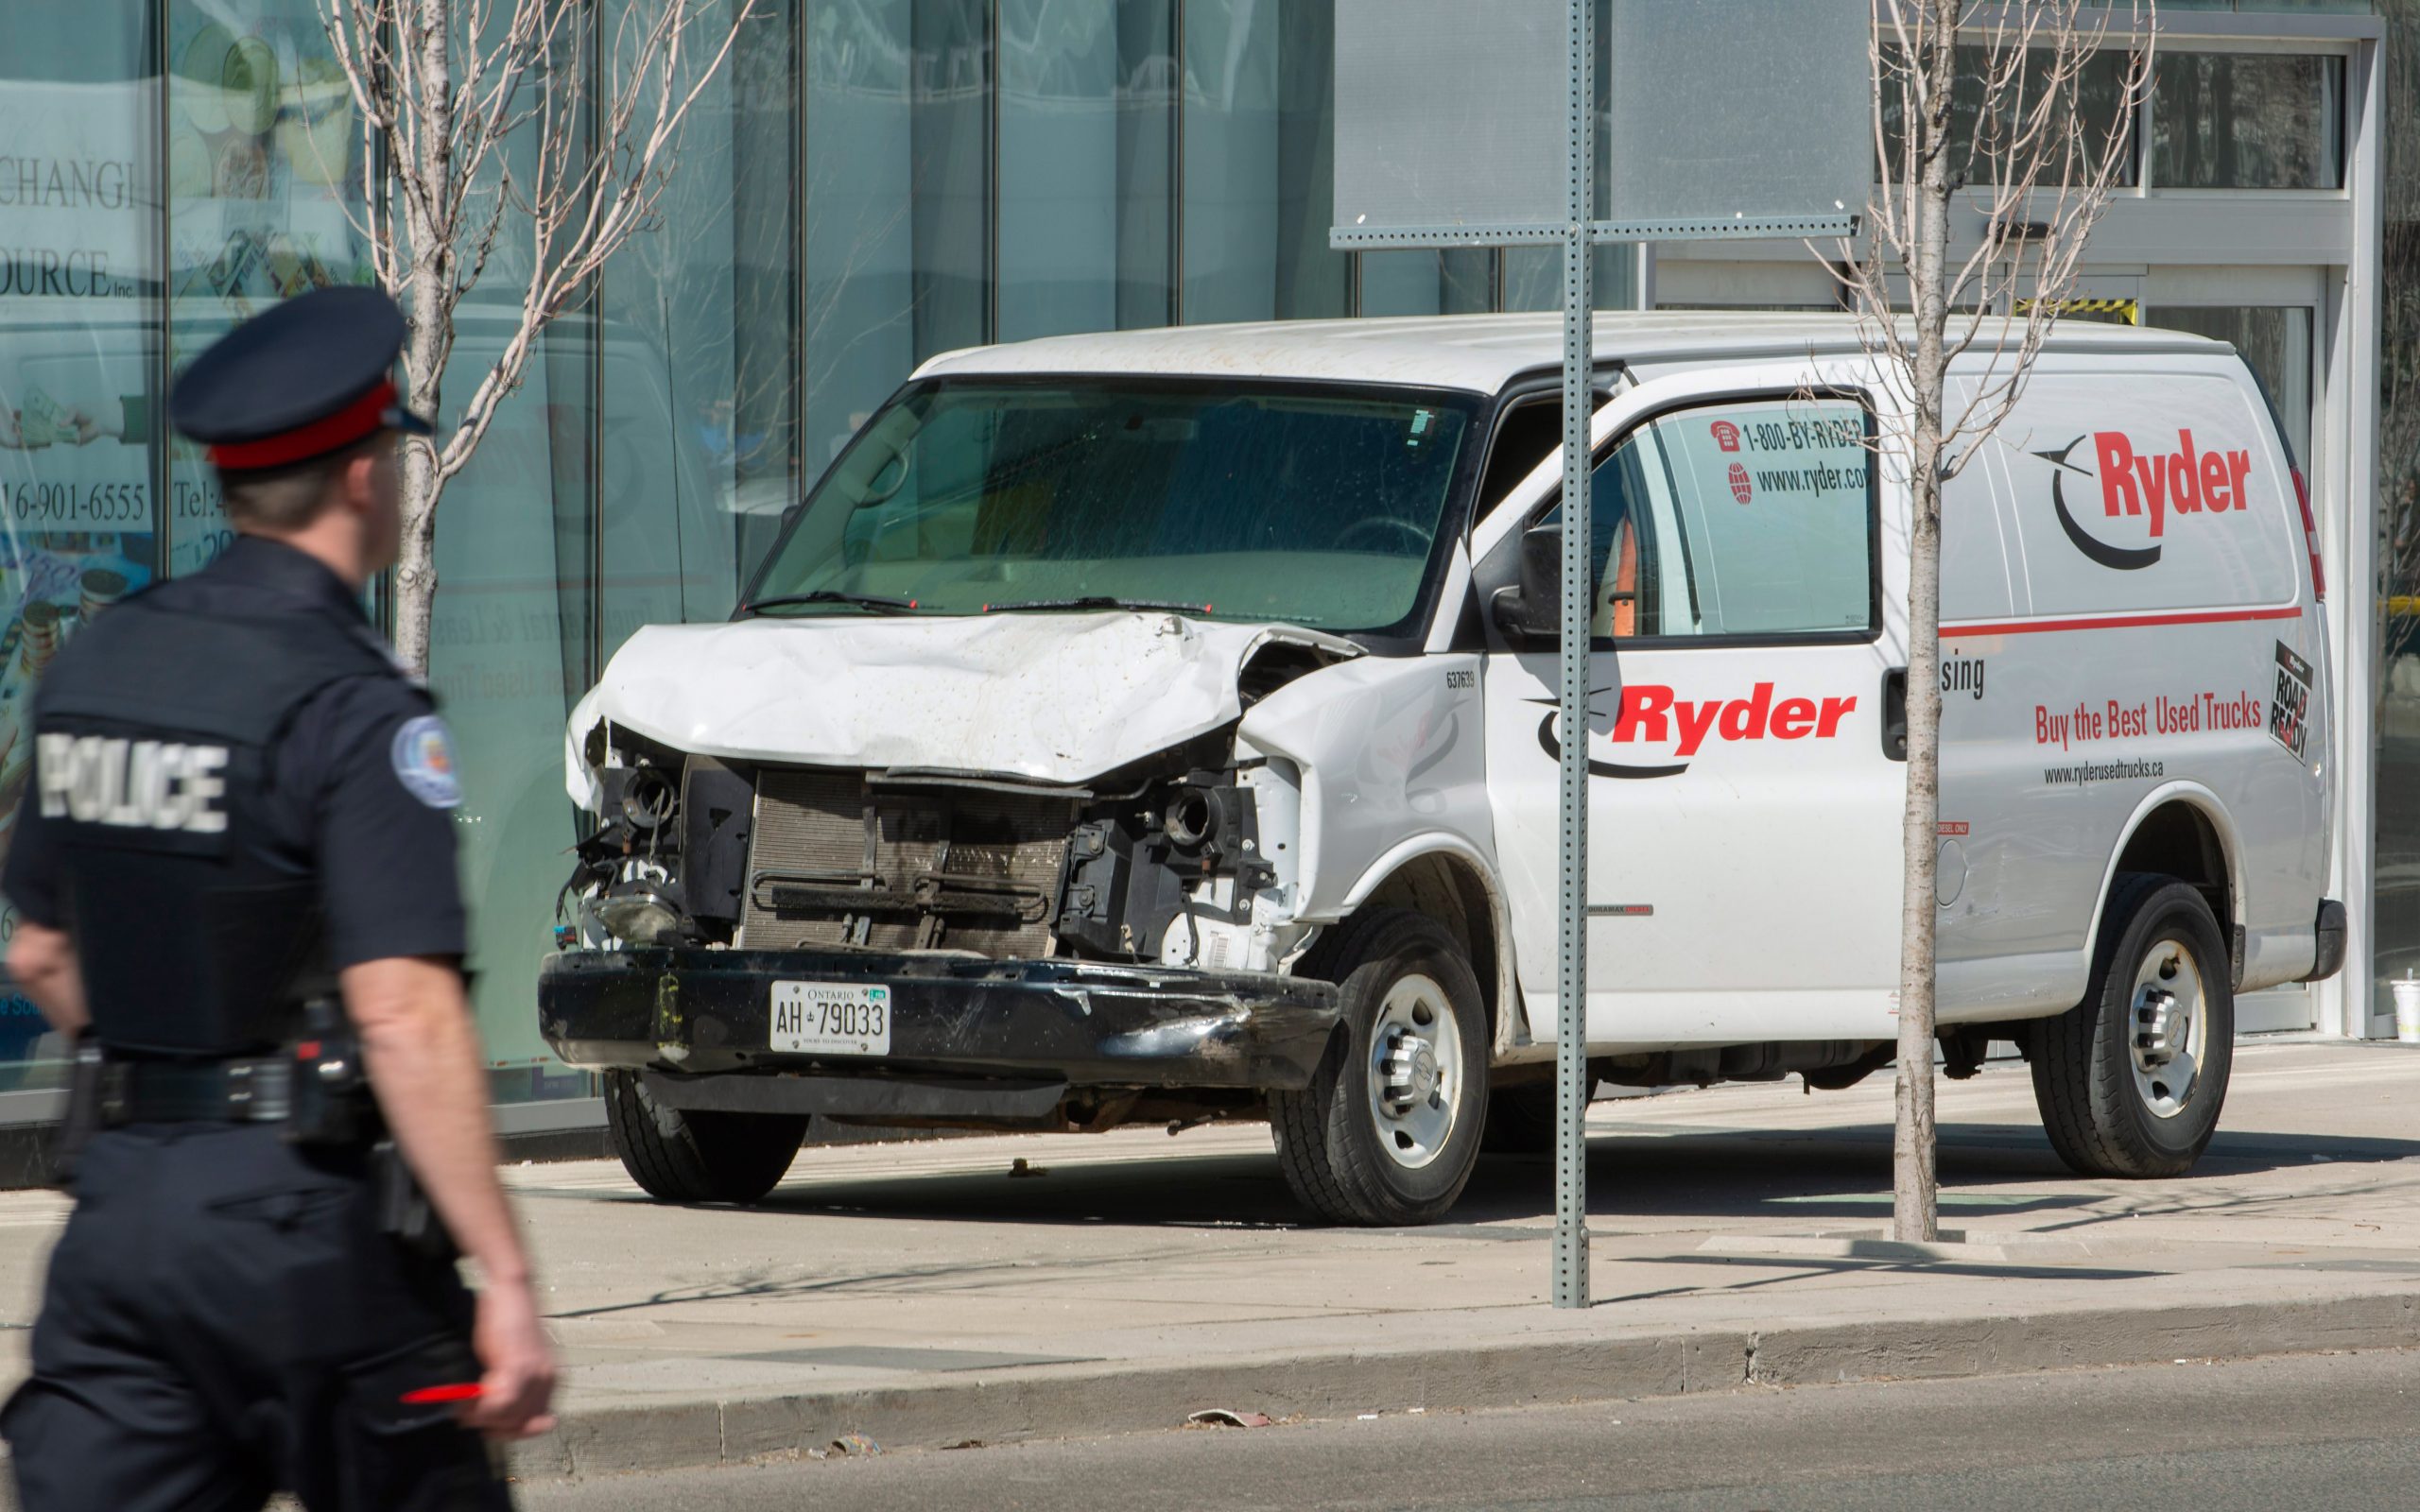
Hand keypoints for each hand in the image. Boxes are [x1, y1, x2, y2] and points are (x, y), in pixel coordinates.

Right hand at [461, 1278, 557, 1438]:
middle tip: (470, 1416)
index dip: (511, 1431)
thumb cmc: (510, 1324)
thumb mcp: (518, 1360)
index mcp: (552, 1380)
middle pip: (521, 1425)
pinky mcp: (517, 1367)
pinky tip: (468, 1399)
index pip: (537, 1423)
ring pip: (508, 1418)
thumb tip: (499, 1415)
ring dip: (482, 1418)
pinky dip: (480, 1407)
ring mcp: (534, 1374)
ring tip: (465, 1406)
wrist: (512, 1292)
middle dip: (492, 1426)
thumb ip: (516, 1387)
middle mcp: (548, 1380)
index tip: (490, 1426)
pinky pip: (500, 1404)